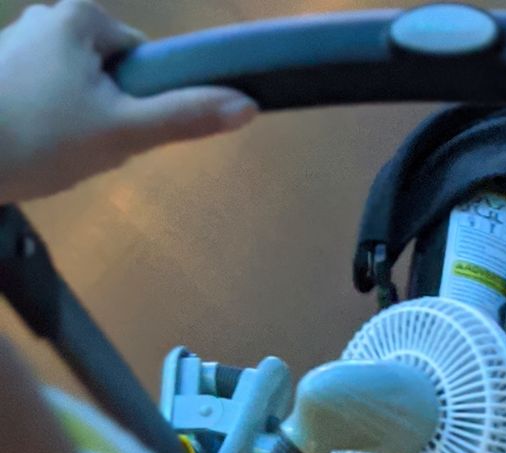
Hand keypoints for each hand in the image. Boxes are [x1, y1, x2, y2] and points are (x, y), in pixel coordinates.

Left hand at [0, 0, 256, 202]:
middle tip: (86, 146)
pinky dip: (38, 122)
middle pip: (108, 71)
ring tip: (52, 151)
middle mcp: (46, 15)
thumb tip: (249, 106)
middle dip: (106, 111)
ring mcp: (11, 41)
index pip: (143, 56)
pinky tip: (25, 147)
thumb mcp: (121, 133)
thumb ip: (184, 117)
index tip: (122, 129)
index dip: (144, 98)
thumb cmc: (34, 138)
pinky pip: (37, 94)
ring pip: (73, 86)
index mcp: (82, 17)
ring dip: (72, 121)